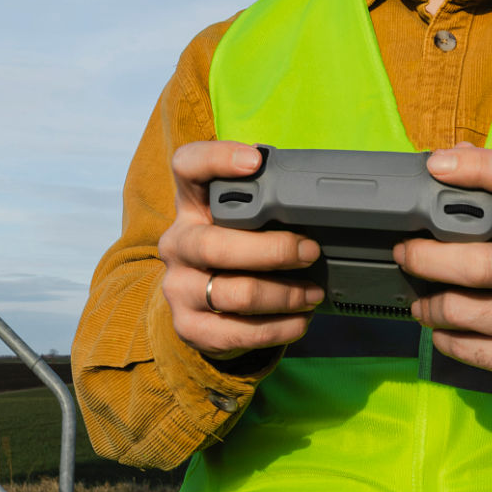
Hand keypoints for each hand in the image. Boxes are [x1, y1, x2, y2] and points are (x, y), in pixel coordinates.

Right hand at [159, 140, 323, 359]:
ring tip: (314, 294)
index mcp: (191, 205)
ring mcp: (178, 287)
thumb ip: (263, 204)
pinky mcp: (188, 327)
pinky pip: (238, 332)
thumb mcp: (240, 222)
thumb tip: (311, 197)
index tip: (256, 161)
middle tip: (310, 251)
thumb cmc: (235, 251)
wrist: (203, 307)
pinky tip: (300, 320)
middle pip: (216, 245)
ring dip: (285, 294)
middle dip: (273, 251)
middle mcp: (178, 243)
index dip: (217, 159)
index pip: (187, 167)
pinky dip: (279, 328)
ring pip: (235, 293)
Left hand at [394, 142, 491, 399]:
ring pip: (465, 310)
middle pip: (481, 262)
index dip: (478, 167)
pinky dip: (444, 337)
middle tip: (403, 252)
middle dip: (428, 258)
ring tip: (420, 299)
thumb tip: (448, 156)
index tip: (435, 166)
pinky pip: (468, 348)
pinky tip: (442, 327)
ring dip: (429, 305)